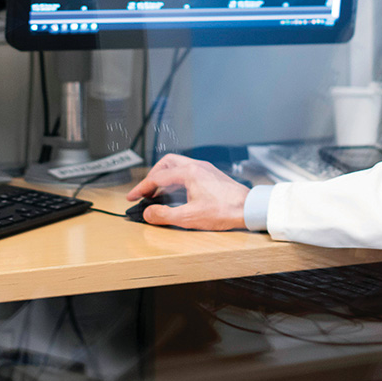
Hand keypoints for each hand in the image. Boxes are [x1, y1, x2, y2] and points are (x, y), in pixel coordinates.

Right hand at [126, 154, 250, 229]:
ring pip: (177, 165)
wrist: (249, 208)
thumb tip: (148, 213)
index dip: (141, 188)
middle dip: (152, 176)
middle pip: (166, 163)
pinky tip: (176, 193)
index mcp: (189, 173)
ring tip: (158, 193)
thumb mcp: (189, 217)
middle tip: (144, 191)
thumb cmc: (223, 211)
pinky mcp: (211, 175)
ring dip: (164, 177)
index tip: (131, 197)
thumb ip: (165, 215)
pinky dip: (176, 179)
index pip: (158, 177)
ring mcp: (205, 169)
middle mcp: (196, 166)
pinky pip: (187, 171)